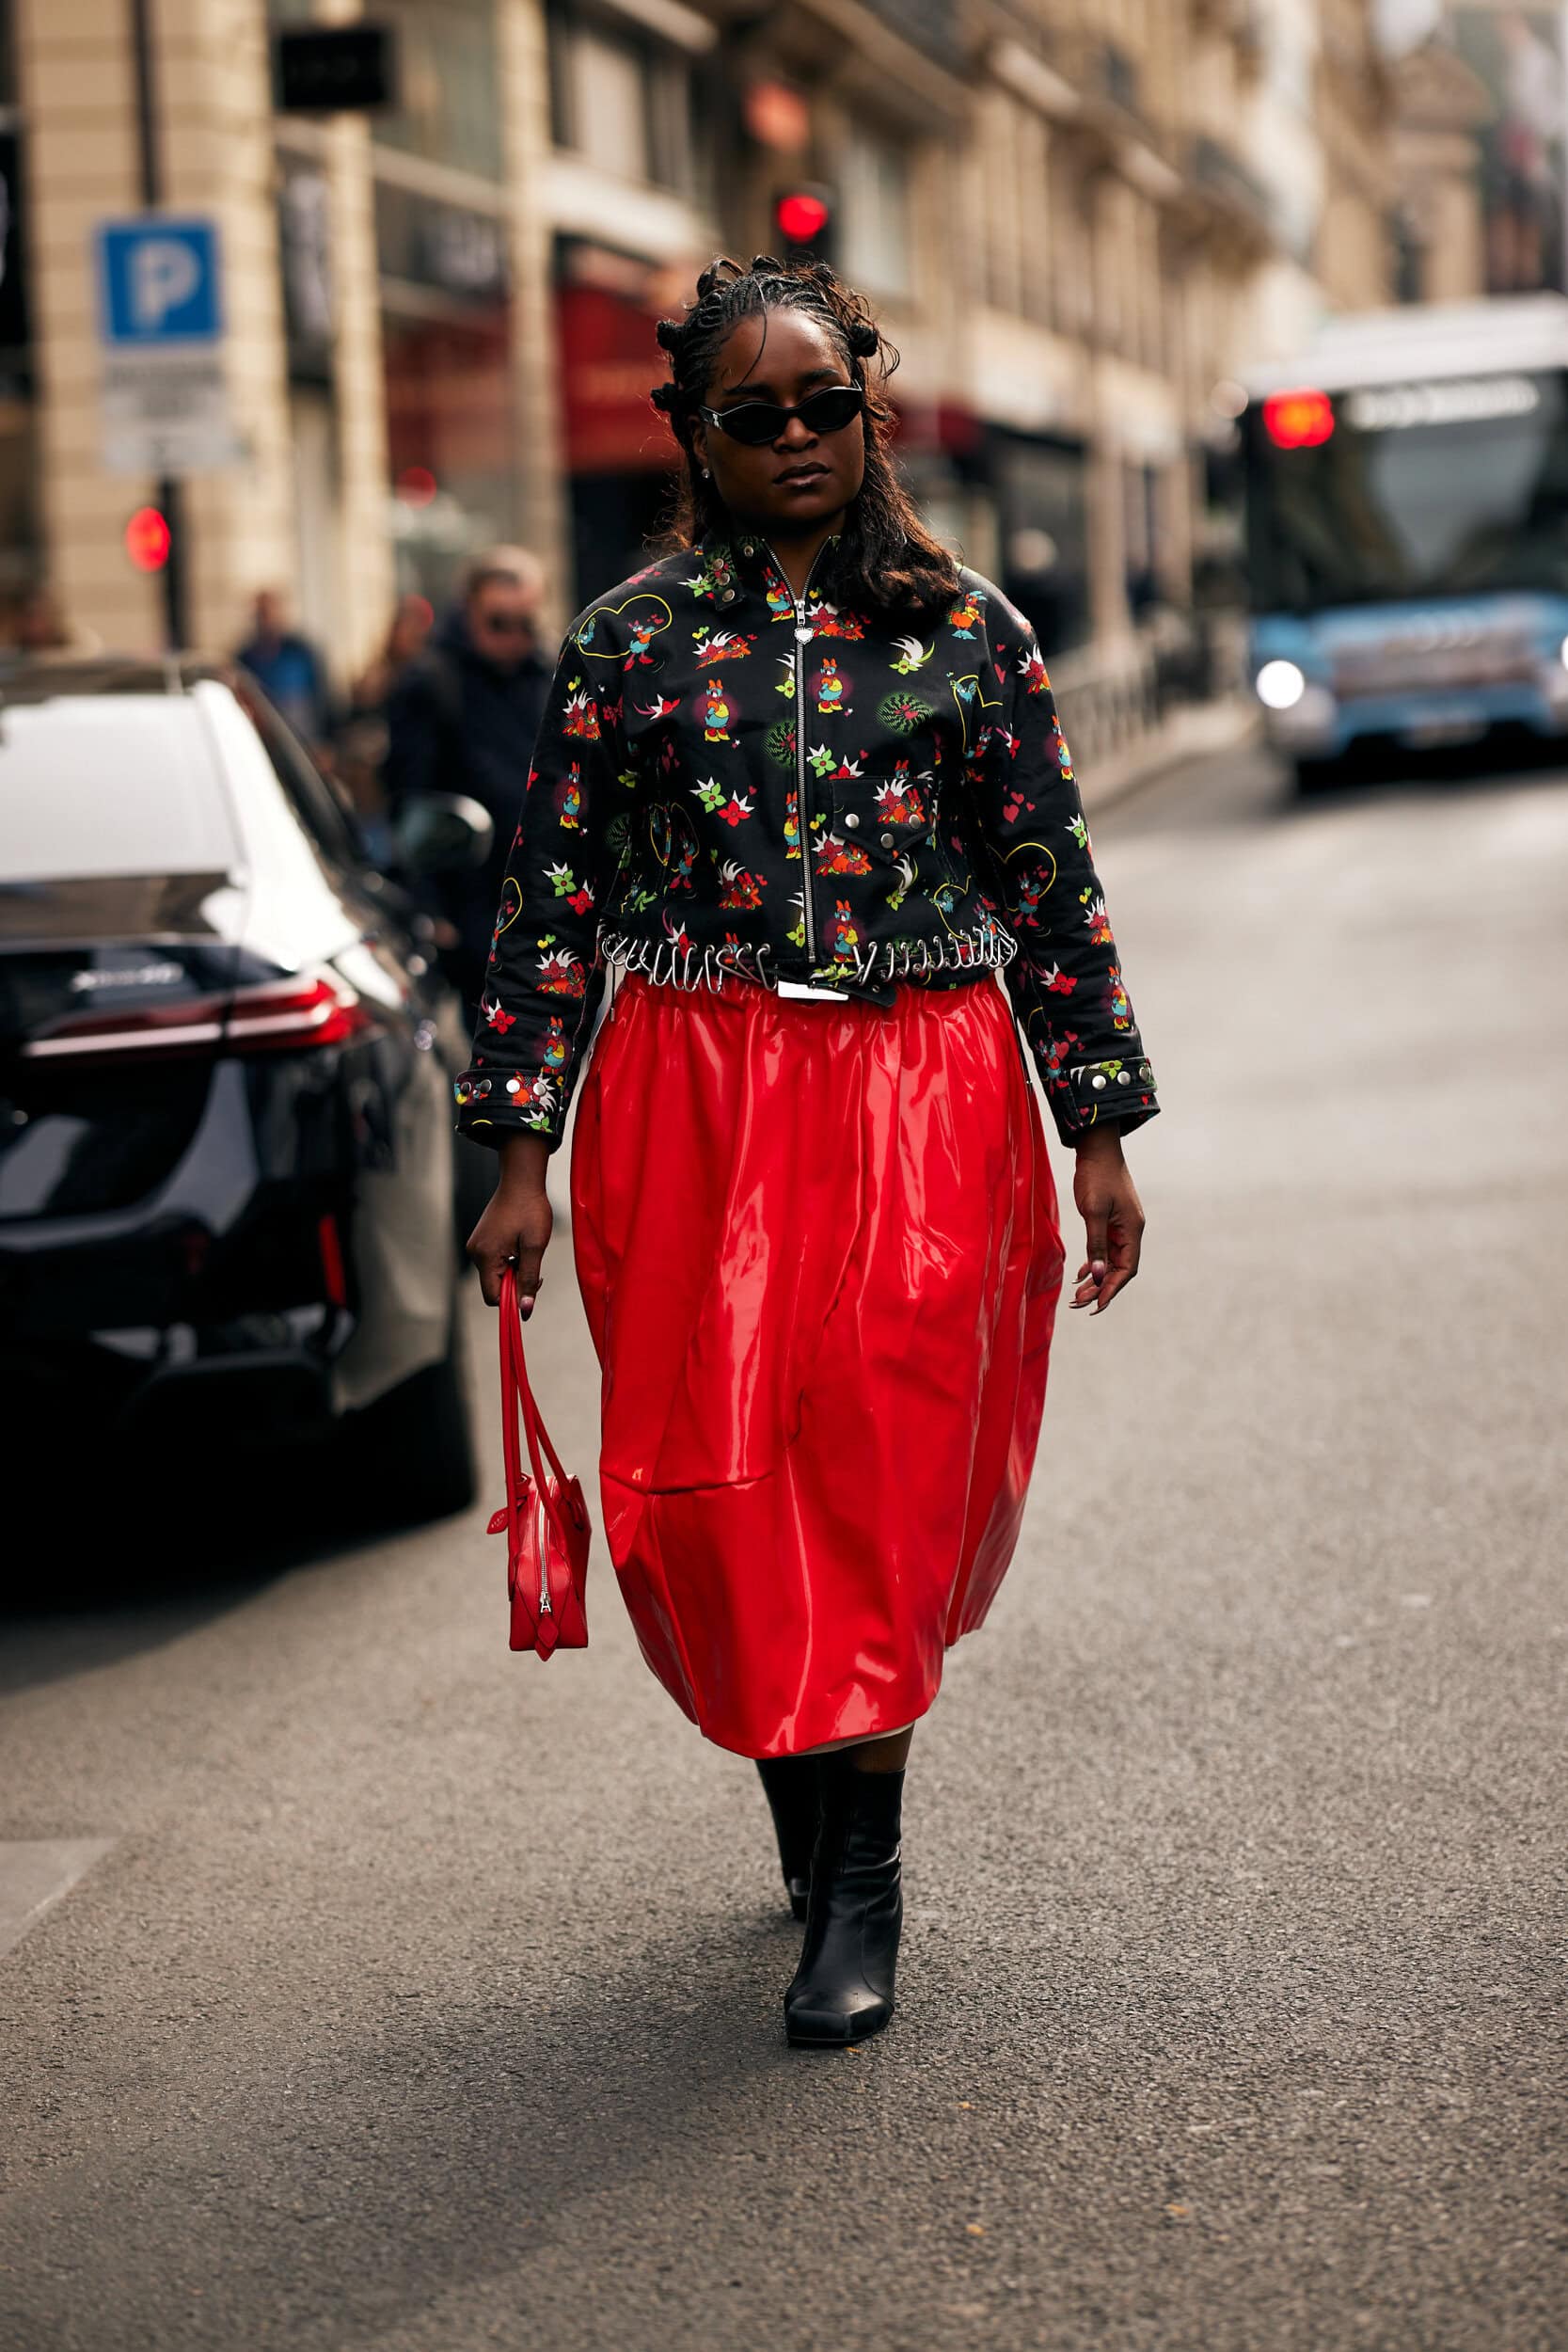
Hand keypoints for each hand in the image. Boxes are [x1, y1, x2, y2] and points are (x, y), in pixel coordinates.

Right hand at [466, 1134, 552, 1310]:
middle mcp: (474, 1252)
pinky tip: (519, 1243)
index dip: (513, 1298)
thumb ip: (529, 1280)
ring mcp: (476, 1245)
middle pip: (493, 1286)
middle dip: (515, 1281)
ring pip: (495, 1274)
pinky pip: (494, 1262)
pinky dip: (508, 1260)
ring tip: (526, 1247)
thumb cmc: (531, 1210)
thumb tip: (525, 1311)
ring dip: (513, 1269)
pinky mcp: (481, 1240)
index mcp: (485, 1256)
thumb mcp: (535, 1247)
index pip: (492, 1297)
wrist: (521, 1182)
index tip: (532, 1281)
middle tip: (533, 1260)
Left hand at [1070, 1127, 1144, 1314]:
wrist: (1098, 1148)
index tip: (1096, 1306)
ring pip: (1111, 1260)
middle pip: (1119, 1268)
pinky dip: (1095, 1261)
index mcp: (1132, 1230)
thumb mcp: (1093, 1211)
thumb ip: (1095, 1244)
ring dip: (1097, 1277)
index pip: (1127, 1269)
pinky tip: (1082, 1272)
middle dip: (1101, 1287)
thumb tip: (1098, 1275)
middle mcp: (1131, 1231)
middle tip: (1079, 1302)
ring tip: (1078, 1293)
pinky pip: (1105, 1248)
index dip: (1112, 1289)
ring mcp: (1122, 1226)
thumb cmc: (1096, 1176)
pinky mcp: (1111, 1220)